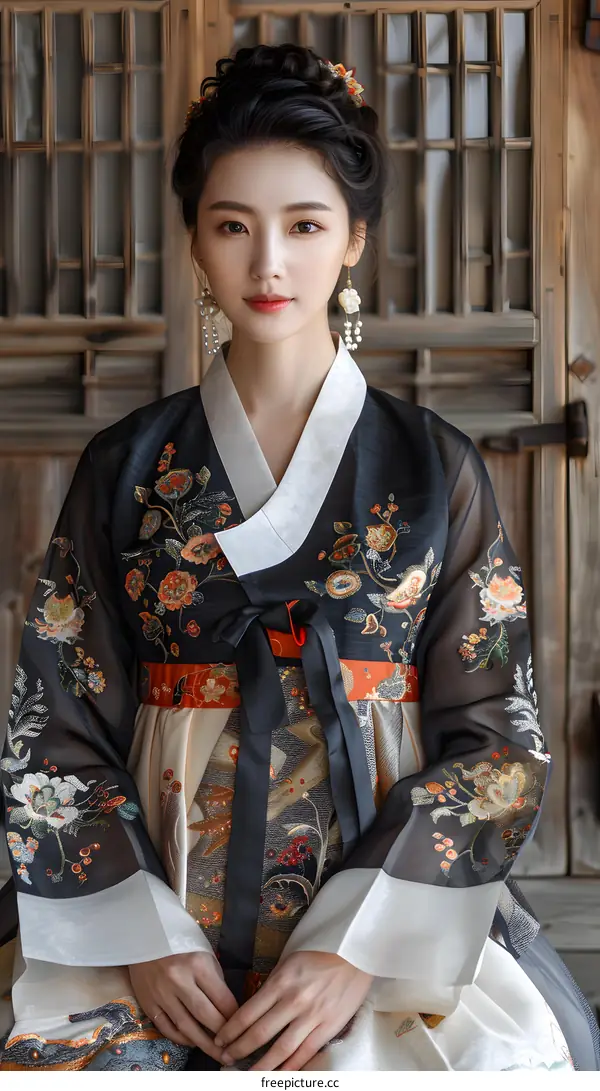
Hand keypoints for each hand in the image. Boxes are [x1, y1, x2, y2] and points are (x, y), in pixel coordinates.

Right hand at [129, 951, 237, 1060]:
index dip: (234, 1017)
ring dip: (204, 1044)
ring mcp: (161, 993)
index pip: (222, 998)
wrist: (143, 939)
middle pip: (205, 1015)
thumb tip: (227, 1007)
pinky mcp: (148, 1003)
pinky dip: (181, 1038)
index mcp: (197, 964)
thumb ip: (214, 978)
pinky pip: (166, 1028)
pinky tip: (193, 1042)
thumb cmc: (179, 945)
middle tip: (234, 1048)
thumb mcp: (203, 953)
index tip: (242, 1027)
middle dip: (222, 1035)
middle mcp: (179, 980)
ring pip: (186, 1026)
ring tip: (218, 1054)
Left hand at [214, 951, 372, 1070]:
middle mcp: (293, 1001)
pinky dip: (290, 1067)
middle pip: (259, 1033)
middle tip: (225, 1058)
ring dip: (260, 1065)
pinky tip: (278, 1074)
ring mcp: (312, 1016)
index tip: (220, 1039)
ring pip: (281, 1049)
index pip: (247, 1013)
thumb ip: (272, 985)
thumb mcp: (289, 962)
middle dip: (239, 1049)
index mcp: (281, 982)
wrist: (354, 954)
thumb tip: (254, 1008)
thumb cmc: (320, 955)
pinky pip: (305, 1053)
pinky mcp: (329, 1027)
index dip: (230, 1030)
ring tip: (246, 1074)